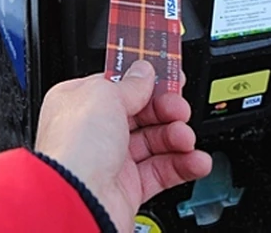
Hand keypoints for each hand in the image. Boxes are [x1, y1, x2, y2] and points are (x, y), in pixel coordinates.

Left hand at [36, 61, 211, 232]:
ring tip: (185, 138)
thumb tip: (144, 71)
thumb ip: (129, 84)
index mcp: (79, 102)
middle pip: (140, 114)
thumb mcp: (104, 96)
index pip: (118, 86)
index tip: (171, 77)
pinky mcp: (127, 187)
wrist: (77, 198)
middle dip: (165, 110)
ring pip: (153, 143)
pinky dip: (182, 165)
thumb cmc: (74, 146)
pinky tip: (195, 160)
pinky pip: (161, 172)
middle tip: (180, 109)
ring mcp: (110, 159)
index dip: (146, 82)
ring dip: (176, 137)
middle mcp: (92, 130)